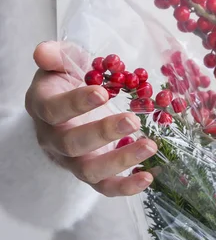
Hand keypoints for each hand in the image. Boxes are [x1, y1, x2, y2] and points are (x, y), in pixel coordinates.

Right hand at [25, 41, 156, 196]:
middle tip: (133, 120)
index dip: (75, 103)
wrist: (69, 107)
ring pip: (89, 170)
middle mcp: (53, 139)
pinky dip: (126, 186)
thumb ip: (57, 55)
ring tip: (149, 146)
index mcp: (42, 107)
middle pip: (72, 144)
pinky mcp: (92, 174)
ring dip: (120, 160)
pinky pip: (105, 187)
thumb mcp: (64, 62)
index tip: (102, 93)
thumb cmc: (69, 81)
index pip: (53, 109)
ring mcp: (72, 161)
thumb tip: (43, 51)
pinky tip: (148, 176)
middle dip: (103, 133)